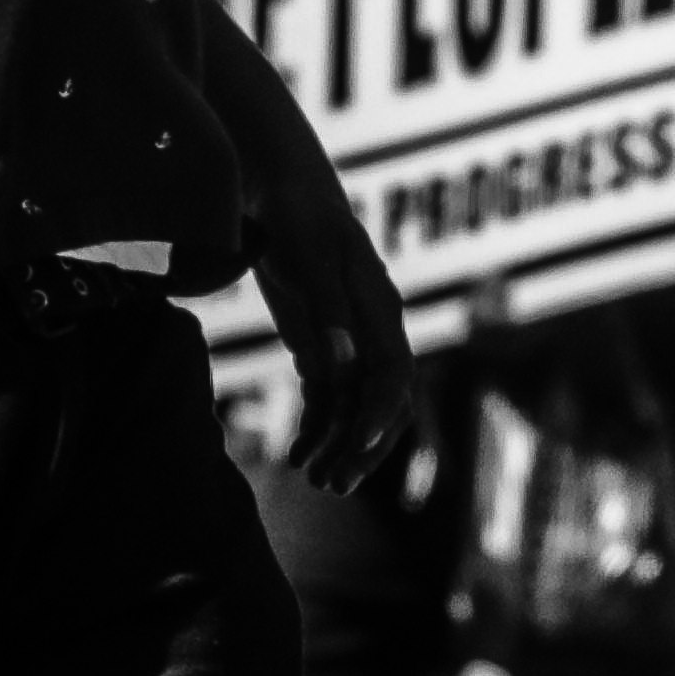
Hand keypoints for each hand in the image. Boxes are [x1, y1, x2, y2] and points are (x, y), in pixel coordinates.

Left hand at [248, 162, 413, 493]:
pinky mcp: (323, 347)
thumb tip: (344, 366)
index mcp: (380, 311)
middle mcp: (373, 333)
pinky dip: (316, 428)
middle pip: (381, 404)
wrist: (281, 191)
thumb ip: (327, 314)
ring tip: (312, 479)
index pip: (394, 377)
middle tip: (334, 484)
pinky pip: (328, 400)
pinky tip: (297, 455)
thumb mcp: (311, 261)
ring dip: (337, 446)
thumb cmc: (299, 219)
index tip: (354, 448)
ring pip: (354, 409)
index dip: (379, 416)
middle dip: (362, 447)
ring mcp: (349, 343)